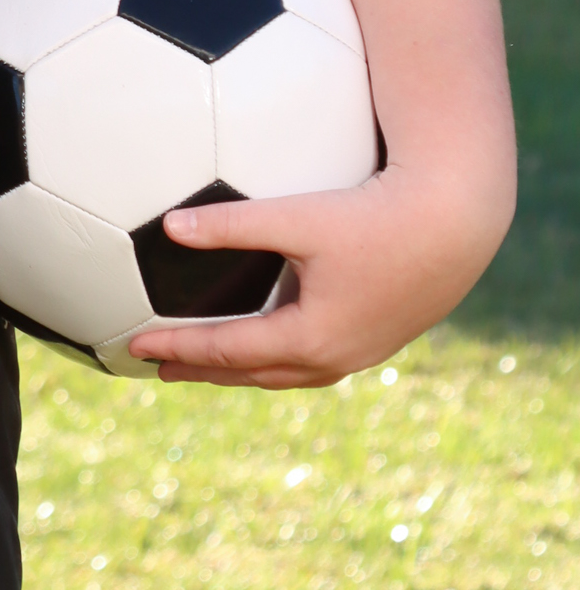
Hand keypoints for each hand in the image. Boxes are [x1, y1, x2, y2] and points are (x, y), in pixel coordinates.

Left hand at [126, 158, 504, 388]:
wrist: (457, 225)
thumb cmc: (376, 216)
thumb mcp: (298, 216)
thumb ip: (231, 223)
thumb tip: (171, 225)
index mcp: (308, 338)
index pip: (224, 350)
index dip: (175, 347)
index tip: (132, 344)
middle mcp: (332, 358)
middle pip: (249, 373)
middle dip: (200, 369)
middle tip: (155, 364)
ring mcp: (358, 354)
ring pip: (283, 373)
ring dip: (238, 369)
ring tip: (204, 360)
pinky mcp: (377, 339)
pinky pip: (312, 361)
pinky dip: (275, 358)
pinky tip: (267, 339)